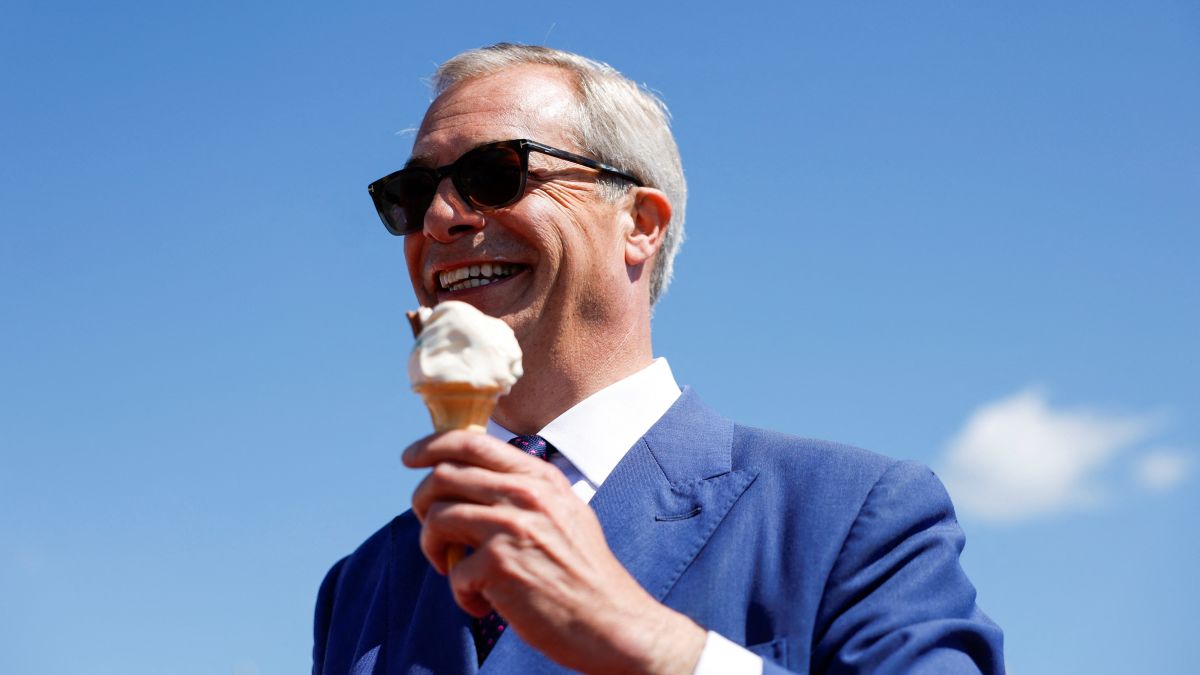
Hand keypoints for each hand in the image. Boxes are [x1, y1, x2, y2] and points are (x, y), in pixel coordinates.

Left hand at [403, 430, 705, 674]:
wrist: (612, 622)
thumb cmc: (584, 574)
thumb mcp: (565, 513)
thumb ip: (525, 492)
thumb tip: (469, 480)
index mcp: (540, 478)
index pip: (471, 443)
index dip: (431, 446)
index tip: (410, 458)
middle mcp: (526, 494)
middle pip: (443, 476)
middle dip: (421, 501)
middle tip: (429, 527)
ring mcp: (512, 528)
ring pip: (437, 517)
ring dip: (431, 546)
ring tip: (451, 568)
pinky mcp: (500, 566)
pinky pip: (453, 572)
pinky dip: (461, 593)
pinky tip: (485, 604)